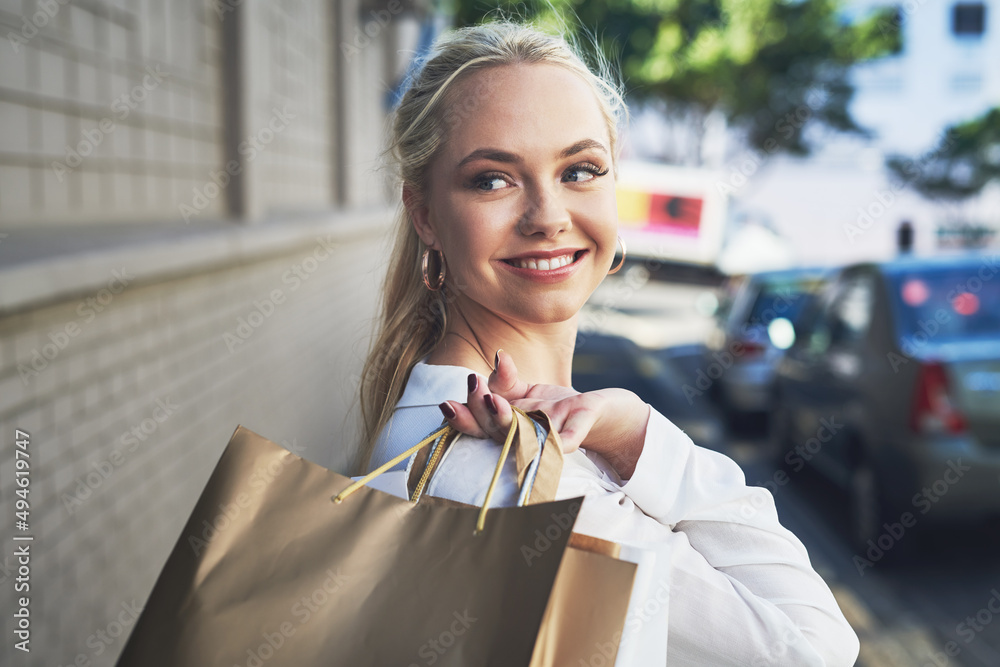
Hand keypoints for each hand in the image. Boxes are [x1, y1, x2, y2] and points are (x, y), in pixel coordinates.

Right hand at [438, 351, 649, 479]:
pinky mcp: (575, 434)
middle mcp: (522, 438)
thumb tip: (498, 357)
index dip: (460, 417)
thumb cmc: (555, 406)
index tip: (447, 402)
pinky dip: (562, 441)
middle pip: (493, 430)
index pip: (476, 425)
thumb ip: (506, 380)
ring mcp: (548, 438)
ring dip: (504, 421)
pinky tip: (556, 439)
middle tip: (474, 386)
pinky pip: (567, 440)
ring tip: (493, 400)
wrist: (600, 415)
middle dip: (479, 410)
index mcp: (505, 427)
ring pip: (522, 436)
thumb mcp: (526, 390)